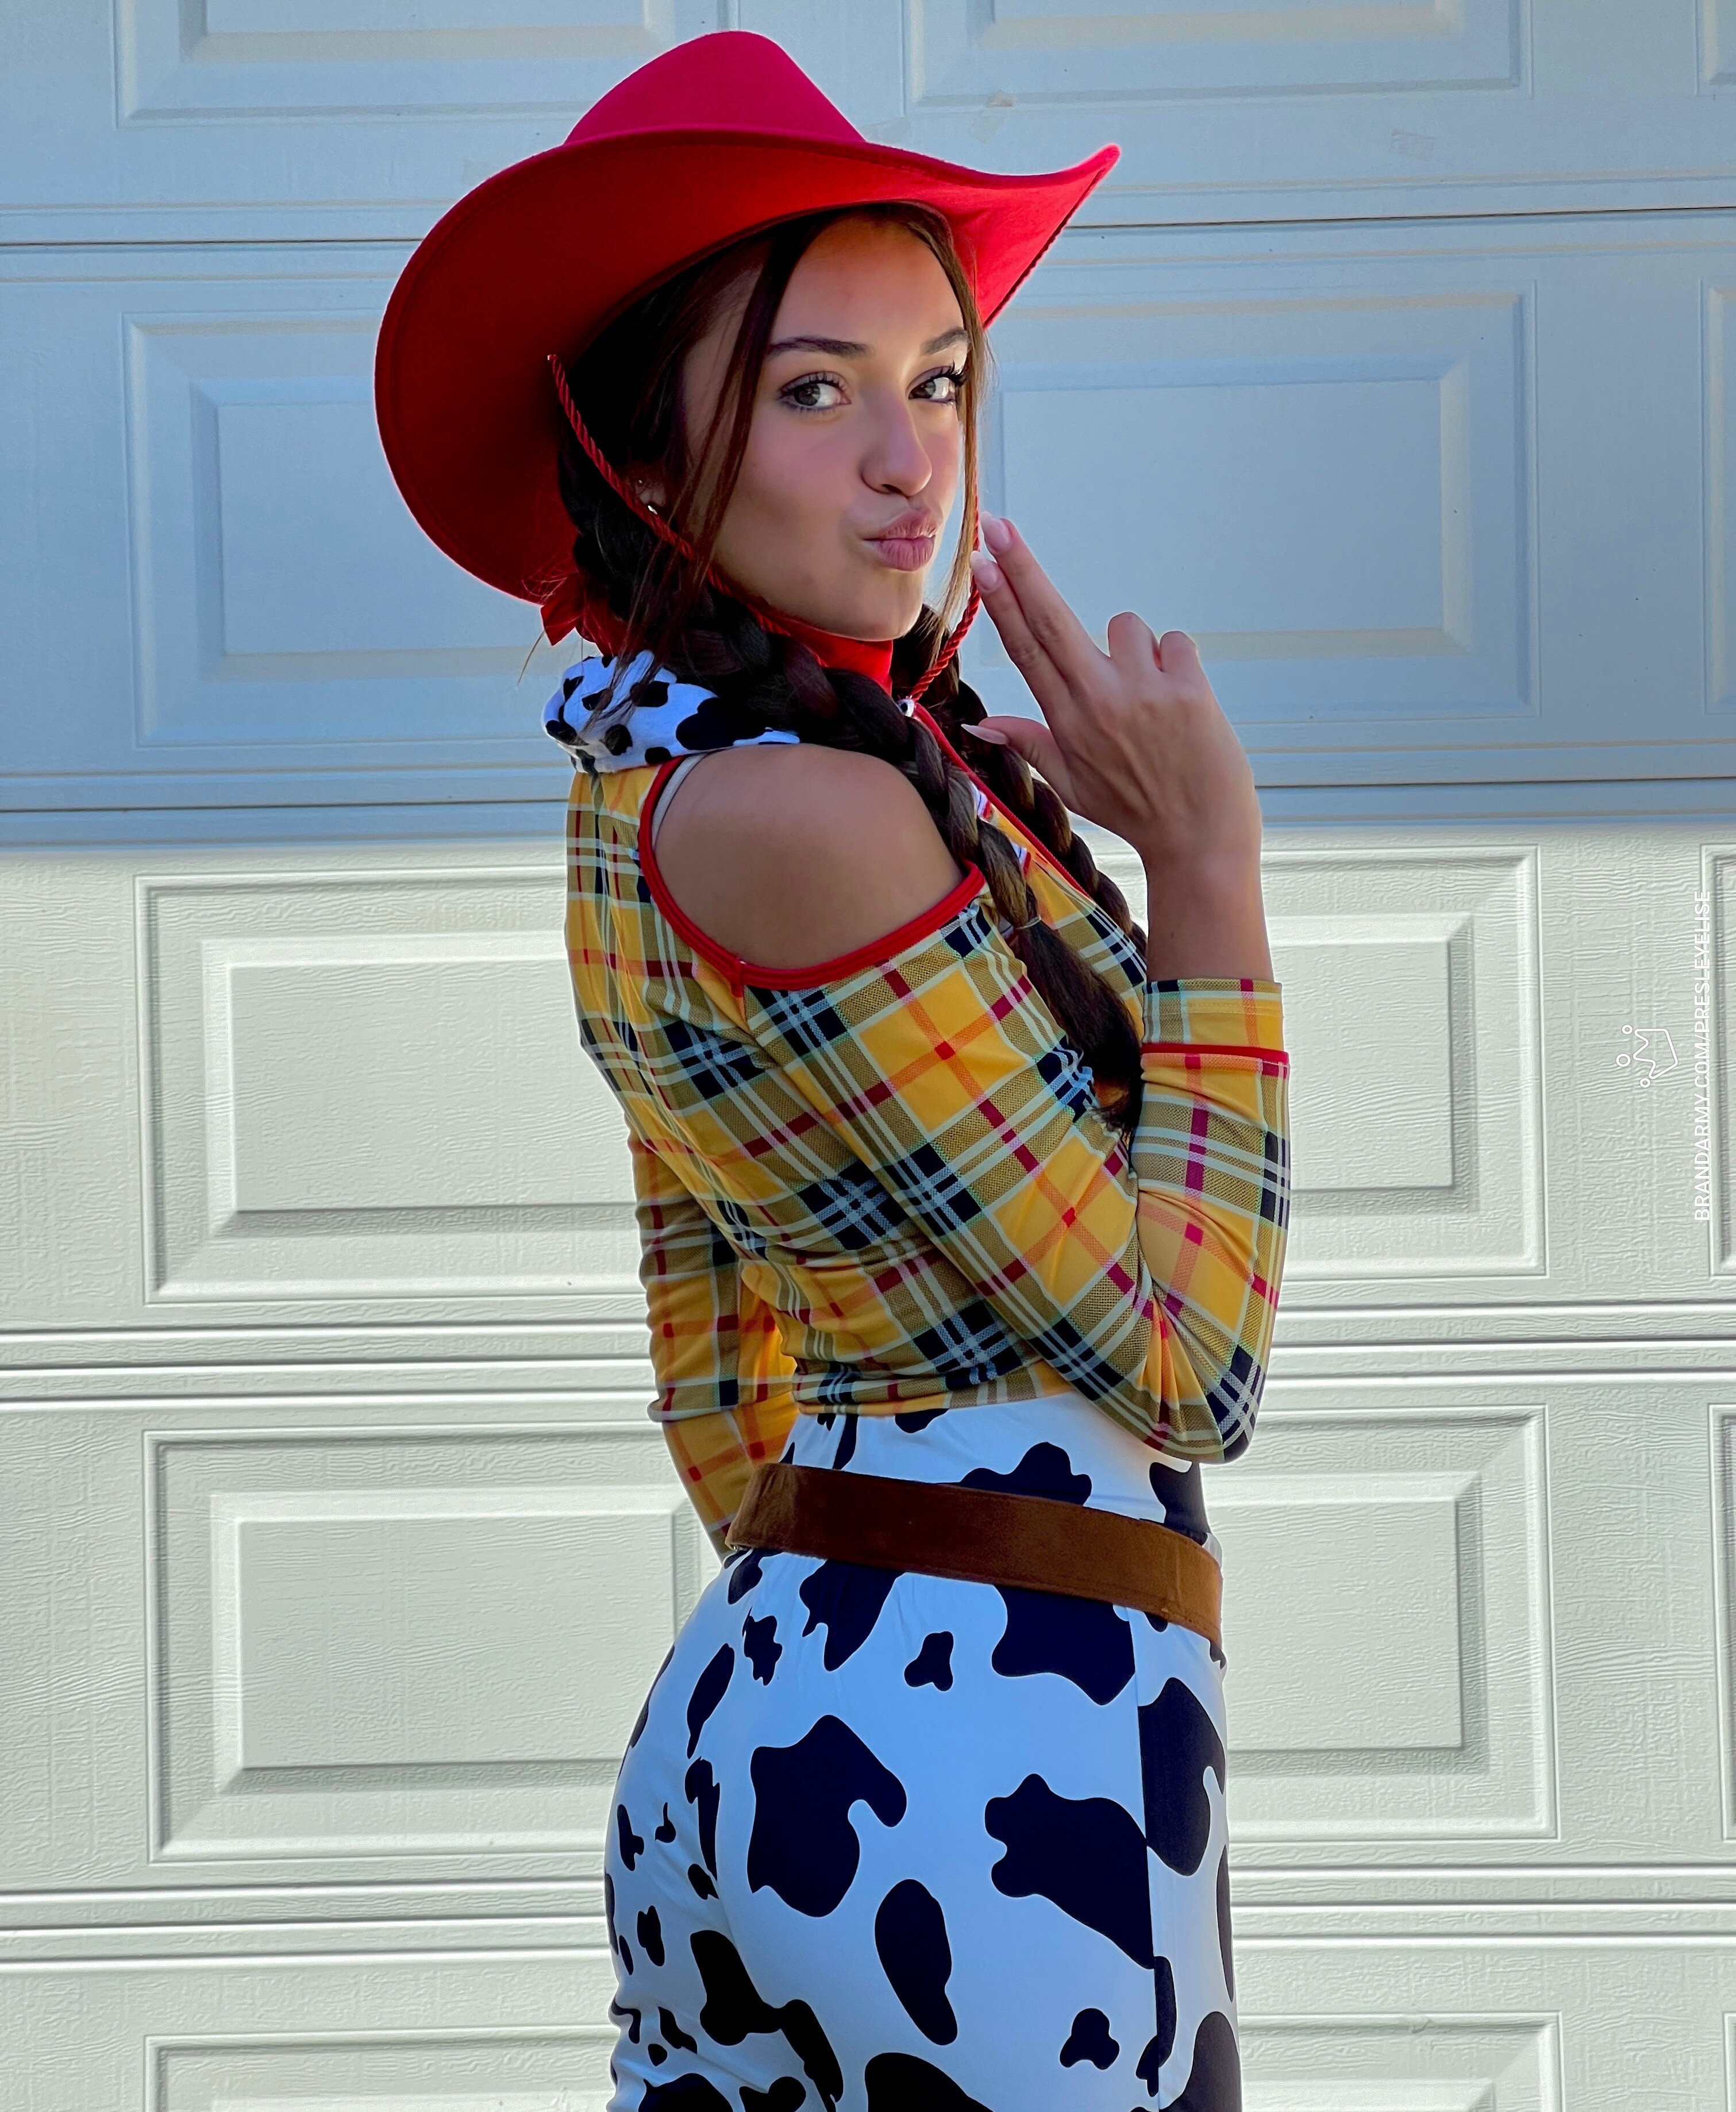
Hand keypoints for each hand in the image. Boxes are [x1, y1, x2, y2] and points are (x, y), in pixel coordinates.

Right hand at [968, 513, 1262, 878]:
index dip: (1002, 601)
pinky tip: (1182, 704)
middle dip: (1021, 569)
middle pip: (1052, 618)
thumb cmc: (1135, 811)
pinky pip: (1176, 642)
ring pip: (1128, 626)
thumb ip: (1029, 745)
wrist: (1199, 839)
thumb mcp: (1071, 787)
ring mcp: (1142, 693)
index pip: (1025, 649)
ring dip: (1140, 652)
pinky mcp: (1187, 689)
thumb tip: (978, 726)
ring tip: (1153, 701)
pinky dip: (1179, 665)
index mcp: (1066, 722)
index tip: (983, 561)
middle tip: (1000, 526)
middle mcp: (1097, 701)